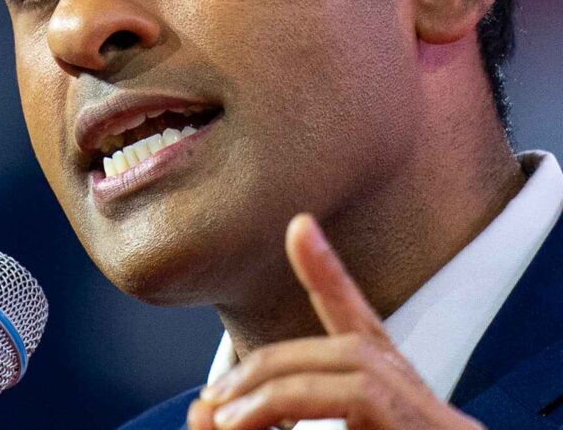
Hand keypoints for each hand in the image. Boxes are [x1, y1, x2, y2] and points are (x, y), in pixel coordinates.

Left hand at [185, 215, 480, 429]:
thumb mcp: (336, 423)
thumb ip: (278, 407)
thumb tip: (210, 413)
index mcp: (391, 388)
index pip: (359, 318)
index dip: (330, 269)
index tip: (300, 225)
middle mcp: (412, 389)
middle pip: (329, 353)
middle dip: (260, 375)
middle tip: (209, 409)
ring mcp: (423, 411)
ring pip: (335, 371)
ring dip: (268, 391)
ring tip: (222, 421)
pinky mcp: (415, 429)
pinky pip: (344, 401)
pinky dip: (287, 406)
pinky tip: (245, 426)